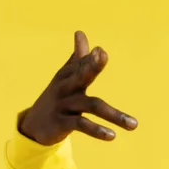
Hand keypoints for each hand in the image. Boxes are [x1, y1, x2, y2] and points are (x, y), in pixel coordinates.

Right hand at [18, 31, 137, 145]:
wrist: (34, 125)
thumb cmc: (58, 96)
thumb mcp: (65, 77)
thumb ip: (78, 58)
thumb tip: (81, 32)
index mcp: (68, 76)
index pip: (81, 64)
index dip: (90, 59)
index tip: (101, 52)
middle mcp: (66, 88)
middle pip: (81, 75)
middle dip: (91, 65)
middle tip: (103, 56)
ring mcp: (64, 106)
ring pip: (91, 106)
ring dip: (114, 115)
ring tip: (134, 125)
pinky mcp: (62, 124)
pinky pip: (82, 125)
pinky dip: (97, 130)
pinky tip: (112, 136)